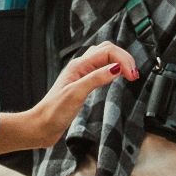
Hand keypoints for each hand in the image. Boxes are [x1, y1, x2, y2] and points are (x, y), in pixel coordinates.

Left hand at [23, 43, 138, 148]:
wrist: (41, 126)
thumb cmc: (53, 112)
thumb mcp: (76, 94)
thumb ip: (96, 79)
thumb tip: (116, 68)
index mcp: (79, 65)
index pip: (108, 51)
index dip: (124, 60)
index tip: (132, 76)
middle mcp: (80, 66)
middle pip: (108, 50)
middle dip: (124, 58)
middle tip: (134, 74)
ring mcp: (82, 74)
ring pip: (105, 57)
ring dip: (120, 61)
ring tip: (130, 74)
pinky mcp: (84, 83)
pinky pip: (102, 68)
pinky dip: (114, 69)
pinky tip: (117, 77)